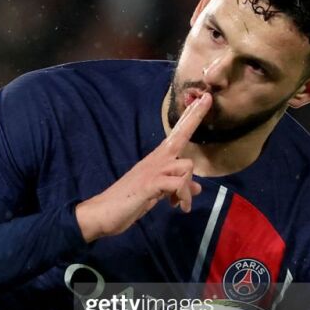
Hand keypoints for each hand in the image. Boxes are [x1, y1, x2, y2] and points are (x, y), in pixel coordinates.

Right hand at [75, 93, 210, 242]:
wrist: (102, 213)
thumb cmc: (126, 204)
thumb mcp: (156, 195)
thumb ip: (175, 188)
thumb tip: (196, 188)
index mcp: (156, 160)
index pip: (176, 135)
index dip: (189, 118)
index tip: (204, 99)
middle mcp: (155, 160)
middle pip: (180, 135)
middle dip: (195, 116)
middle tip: (208, 96)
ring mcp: (152, 171)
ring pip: (186, 166)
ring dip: (187, 189)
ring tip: (179, 203)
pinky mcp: (150, 184)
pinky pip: (179, 183)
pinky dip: (183, 196)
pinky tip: (178, 206)